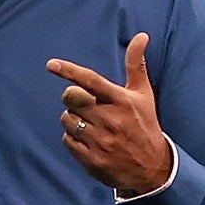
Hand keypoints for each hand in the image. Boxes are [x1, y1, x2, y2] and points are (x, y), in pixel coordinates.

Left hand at [48, 33, 173, 195]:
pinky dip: (73, 138)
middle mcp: (110, 120)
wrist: (152, 169)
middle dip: (72, 98)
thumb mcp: (144, 94)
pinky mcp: (91, 160)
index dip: (70, 71)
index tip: (51, 64)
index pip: (91, 81)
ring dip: (73, 119)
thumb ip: (136, 64)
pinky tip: (88, 140)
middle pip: (71, 99)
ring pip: (67, 120)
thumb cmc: (144, 124)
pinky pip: (67, 140)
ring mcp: (100, 141)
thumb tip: (141, 35)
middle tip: (84, 104)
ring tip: (91, 124)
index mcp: (121, 101)